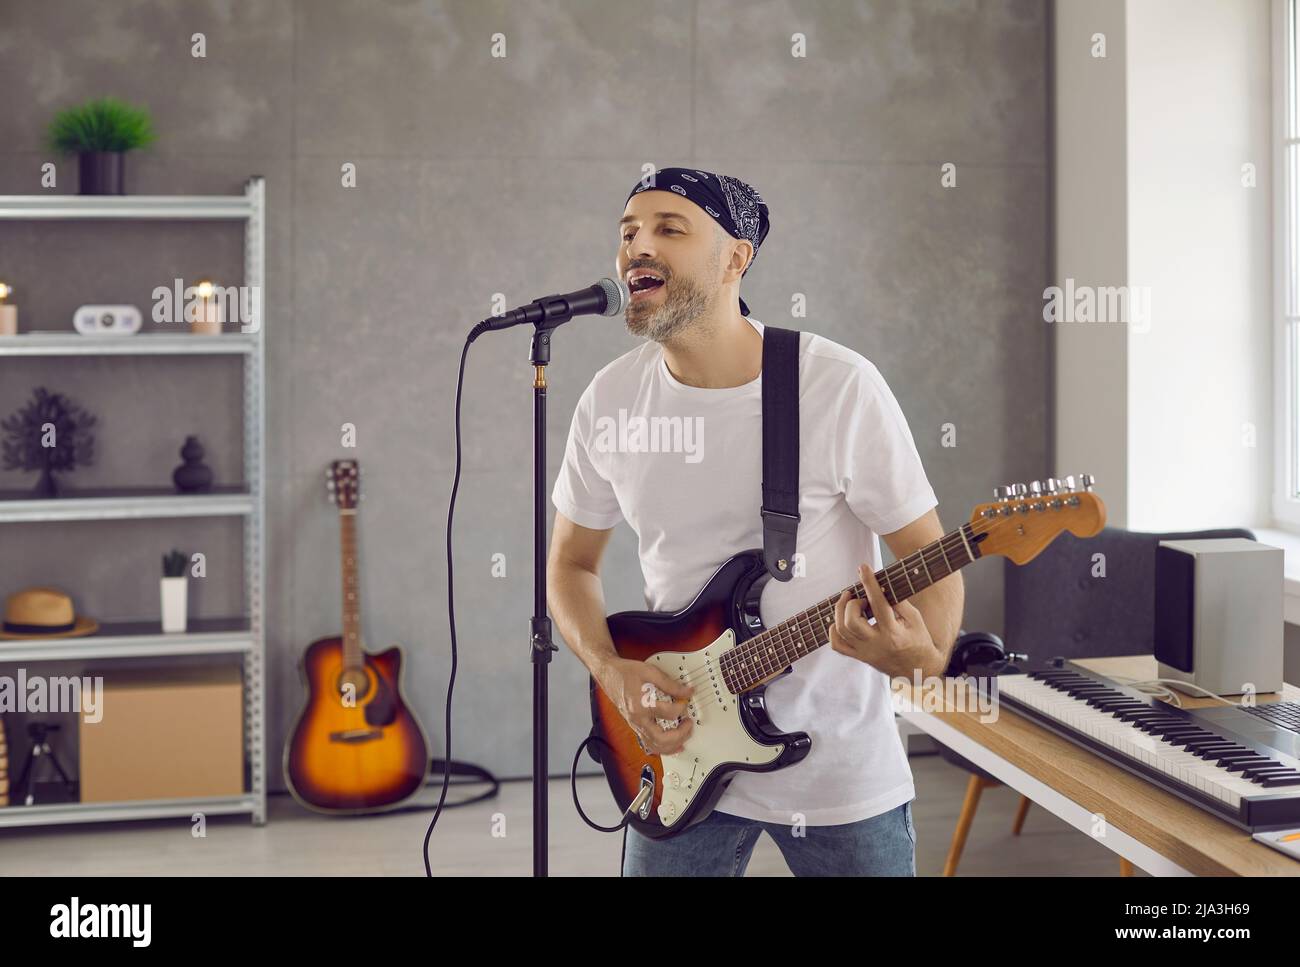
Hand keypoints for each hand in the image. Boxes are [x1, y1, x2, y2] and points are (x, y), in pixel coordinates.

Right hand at [597, 657, 694, 755]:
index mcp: (641, 705)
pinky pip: (650, 744)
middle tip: (689, 723)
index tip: (686, 699)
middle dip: (680, 734)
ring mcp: (635, 725)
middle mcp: (637, 719)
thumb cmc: (626, 673)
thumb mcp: (650, 672)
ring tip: (685, 736)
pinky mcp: (635, 727)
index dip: (682, 706)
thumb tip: (687, 692)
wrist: (609, 675)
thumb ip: (670, 684)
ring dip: (673, 746)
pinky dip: (663, 747)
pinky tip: (673, 745)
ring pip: (655, 746)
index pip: (669, 713)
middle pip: (662, 738)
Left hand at [829, 564, 936, 678]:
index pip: (878, 604)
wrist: (919, 670)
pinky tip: (840, 620)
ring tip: (851, 603)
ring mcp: (865, 652)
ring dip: (840, 612)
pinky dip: (833, 630)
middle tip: (860, 597)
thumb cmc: (919, 641)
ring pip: (841, 631)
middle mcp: (876, 644)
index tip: (864, 568)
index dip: (870, 583)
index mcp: (894, 633)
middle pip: (852, 622)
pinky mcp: (859, 657)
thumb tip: (881, 586)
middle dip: (852, 603)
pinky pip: (837, 645)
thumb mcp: (916, 620)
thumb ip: (900, 603)